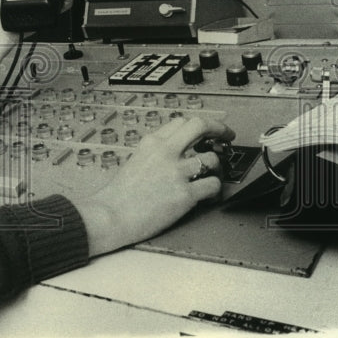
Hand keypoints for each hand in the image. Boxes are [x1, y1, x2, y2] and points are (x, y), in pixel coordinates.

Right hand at [74, 115, 234, 257]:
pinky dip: (215, 191)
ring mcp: (176, 172)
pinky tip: (209, 195)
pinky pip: (213, 186)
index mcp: (151, 143)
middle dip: (219, 129)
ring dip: (217, 167)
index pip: (181, 122)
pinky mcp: (185, 194)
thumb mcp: (135, 161)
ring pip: (212, 159)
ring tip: (213, 176)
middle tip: (226, 136)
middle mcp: (165, 152)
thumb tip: (179, 153)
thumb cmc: (119, 195)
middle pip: (200, 126)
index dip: (198, 125)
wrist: (111, 215)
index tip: (206, 131)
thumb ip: (156, 153)